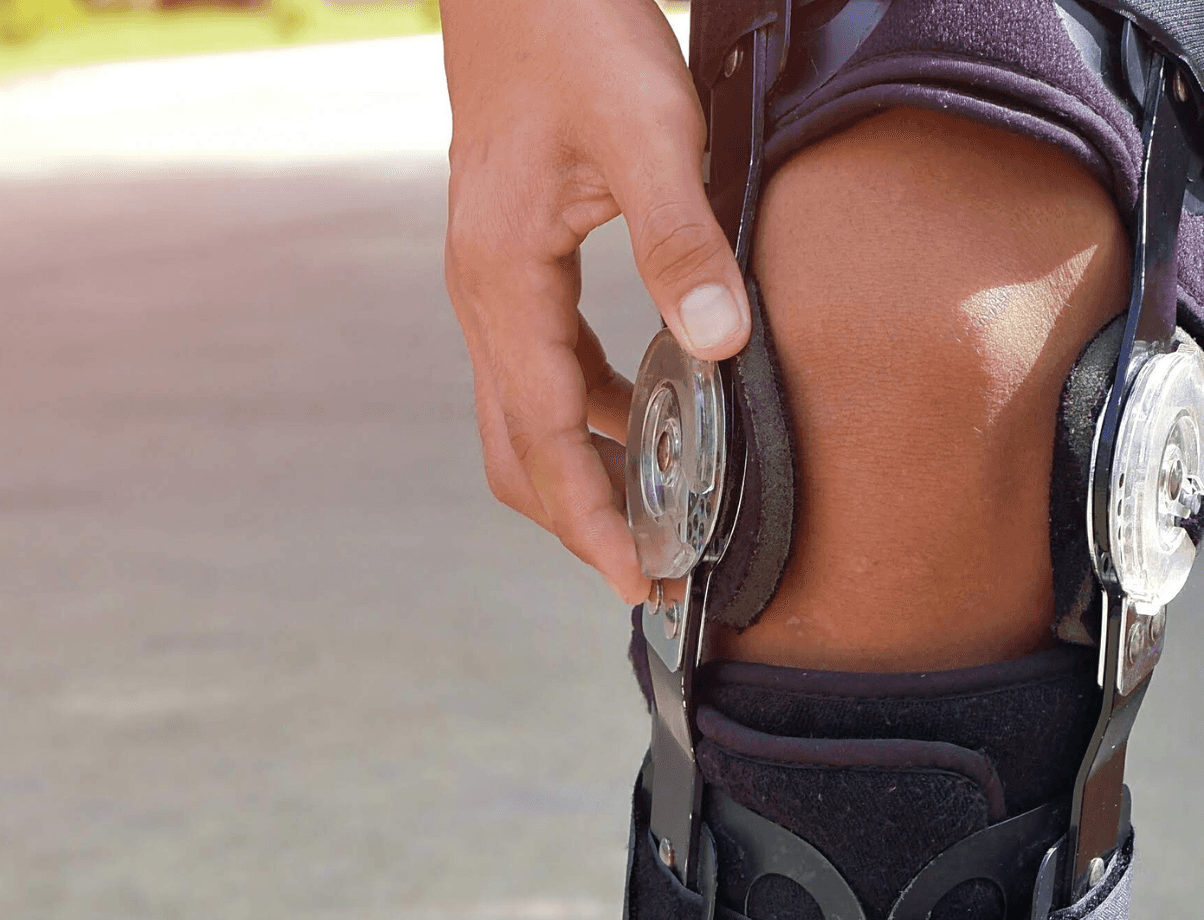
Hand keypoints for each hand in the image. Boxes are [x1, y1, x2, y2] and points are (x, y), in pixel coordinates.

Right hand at [441, 0, 751, 603]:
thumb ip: (683, 242)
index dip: (591, 520)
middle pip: (514, 451)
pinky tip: (649, 418)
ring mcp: (489, 283)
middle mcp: (481, 297)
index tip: (642, 581)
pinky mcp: (511, 264)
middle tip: (657, 571)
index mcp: (502, 281)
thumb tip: (723, 347)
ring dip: (584, 472)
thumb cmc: (573, 33)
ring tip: (661, 512)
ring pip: (522, 417)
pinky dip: (587, 416)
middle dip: (580, 520)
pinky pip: (539, 370)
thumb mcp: (648, 134)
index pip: (542, 438)